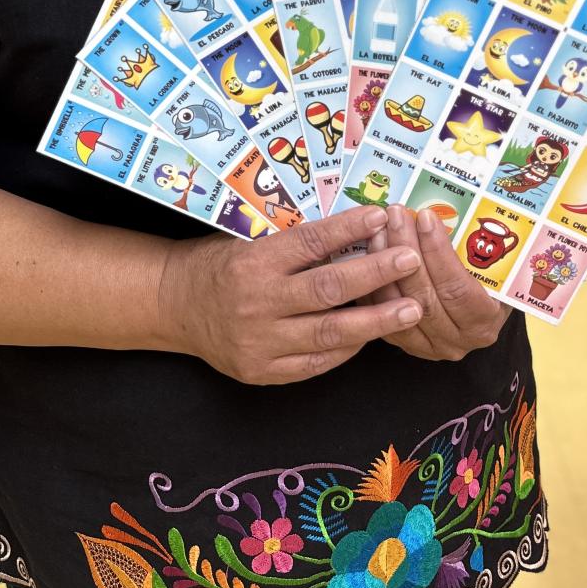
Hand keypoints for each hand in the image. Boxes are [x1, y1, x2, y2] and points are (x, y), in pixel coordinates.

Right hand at [158, 205, 424, 384]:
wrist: (175, 305)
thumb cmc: (218, 263)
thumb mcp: (246, 239)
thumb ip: (293, 243)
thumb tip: (354, 232)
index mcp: (252, 262)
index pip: (309, 243)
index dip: (347, 230)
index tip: (379, 216)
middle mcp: (257, 304)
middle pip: (327, 289)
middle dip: (375, 275)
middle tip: (411, 260)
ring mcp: (260, 342)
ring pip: (329, 332)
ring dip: (375, 320)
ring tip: (412, 309)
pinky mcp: (263, 371)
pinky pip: (315, 363)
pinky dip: (346, 349)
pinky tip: (372, 335)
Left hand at [369, 205, 508, 361]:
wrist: (471, 310)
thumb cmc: (484, 280)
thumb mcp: (488, 266)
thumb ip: (471, 246)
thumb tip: (438, 209)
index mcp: (484, 321)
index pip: (458, 288)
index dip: (439, 251)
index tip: (425, 217)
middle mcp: (456, 340)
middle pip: (424, 295)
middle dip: (407, 248)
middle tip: (397, 214)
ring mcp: (426, 346)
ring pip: (396, 303)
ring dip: (384, 261)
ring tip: (379, 226)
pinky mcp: (400, 342)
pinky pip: (378, 312)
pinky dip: (371, 281)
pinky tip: (368, 250)